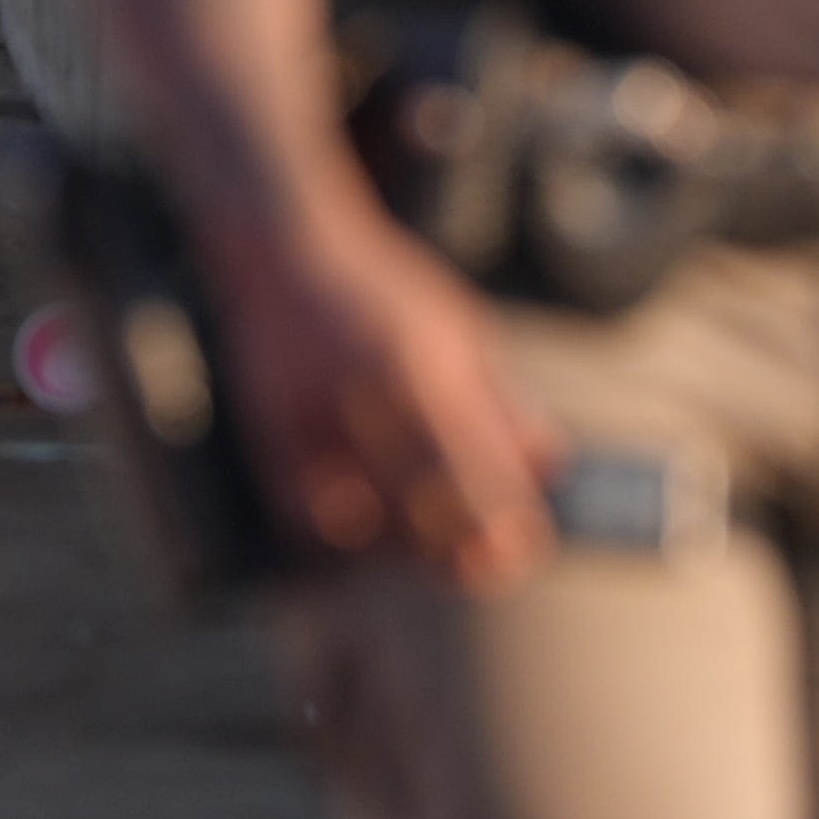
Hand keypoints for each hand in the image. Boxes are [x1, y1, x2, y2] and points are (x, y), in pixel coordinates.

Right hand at [208, 198, 565, 591]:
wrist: (287, 248)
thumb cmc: (389, 292)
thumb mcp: (460, 326)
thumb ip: (502, 400)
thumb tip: (549, 469)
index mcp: (423, 359)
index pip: (472, 459)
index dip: (501, 515)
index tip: (525, 549)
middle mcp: (365, 386)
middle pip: (420, 496)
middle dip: (459, 547)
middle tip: (484, 569)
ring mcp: (310, 410)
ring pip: (363, 515)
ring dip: (404, 543)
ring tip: (432, 544)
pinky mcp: (269, 428)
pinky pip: (307, 511)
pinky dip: (342, 529)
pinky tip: (367, 523)